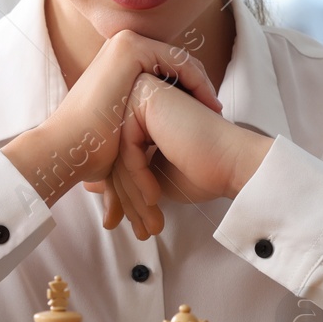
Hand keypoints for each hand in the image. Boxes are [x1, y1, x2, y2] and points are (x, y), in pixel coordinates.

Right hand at [1, 30, 221, 205]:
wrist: (69, 149)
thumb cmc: (94, 148)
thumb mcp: (125, 125)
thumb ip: (143, 116)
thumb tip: (157, 132)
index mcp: (118, 61)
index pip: (167, 68)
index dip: (191, 89)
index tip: (208, 114)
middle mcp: (121, 47)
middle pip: (175, 62)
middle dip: (199, 86)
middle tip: (216, 111)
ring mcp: (124, 44)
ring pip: (180, 60)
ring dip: (202, 84)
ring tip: (215, 111)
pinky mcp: (130, 48)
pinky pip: (178, 61)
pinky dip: (196, 81)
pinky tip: (207, 104)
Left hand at [87, 73, 273, 238]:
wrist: (233, 165)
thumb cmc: (201, 171)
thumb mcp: (151, 178)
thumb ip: (122, 176)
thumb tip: (89, 186)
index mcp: (140, 110)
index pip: (115, 155)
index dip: (121, 193)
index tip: (128, 222)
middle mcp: (138, 95)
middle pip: (114, 153)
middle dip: (125, 198)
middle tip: (140, 229)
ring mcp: (142, 92)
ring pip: (117, 153)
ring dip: (133, 194)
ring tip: (149, 223)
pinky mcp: (147, 97)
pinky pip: (127, 148)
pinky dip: (138, 177)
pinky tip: (154, 196)